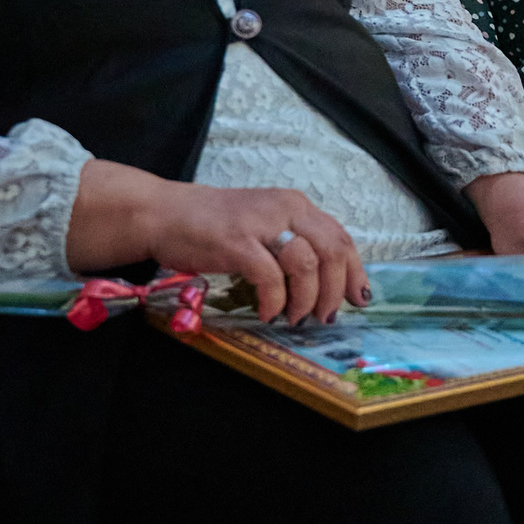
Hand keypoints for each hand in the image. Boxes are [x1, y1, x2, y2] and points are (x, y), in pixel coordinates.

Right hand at [138, 181, 365, 324]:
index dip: (354, 272)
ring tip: (293, 318)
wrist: (164, 213)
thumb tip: (324, 283)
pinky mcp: (236, 242)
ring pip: (306, 264)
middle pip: (332, 250)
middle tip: (324, 317)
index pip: (340, 237)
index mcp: (296, 205)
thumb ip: (294, 243)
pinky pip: (269, 277)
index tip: (359, 299)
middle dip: (334, 291)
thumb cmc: (215, 225)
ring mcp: (260, 224)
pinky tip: (268, 313)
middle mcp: (285, 208)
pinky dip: (274, 301)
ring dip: (305, 300)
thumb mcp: (264, 224)